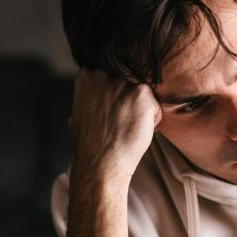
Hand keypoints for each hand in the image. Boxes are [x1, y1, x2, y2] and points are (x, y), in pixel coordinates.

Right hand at [68, 67, 161, 182]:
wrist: (100, 162)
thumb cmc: (90, 143)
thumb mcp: (81, 109)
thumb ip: (93, 92)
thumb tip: (99, 90)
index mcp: (88, 74)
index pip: (115, 74)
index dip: (116, 96)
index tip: (111, 112)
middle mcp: (105, 73)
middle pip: (131, 83)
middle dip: (129, 102)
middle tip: (119, 122)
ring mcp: (123, 82)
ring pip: (144, 95)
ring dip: (140, 112)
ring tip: (125, 127)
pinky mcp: (142, 93)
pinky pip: (156, 106)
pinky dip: (151, 121)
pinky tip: (134, 131)